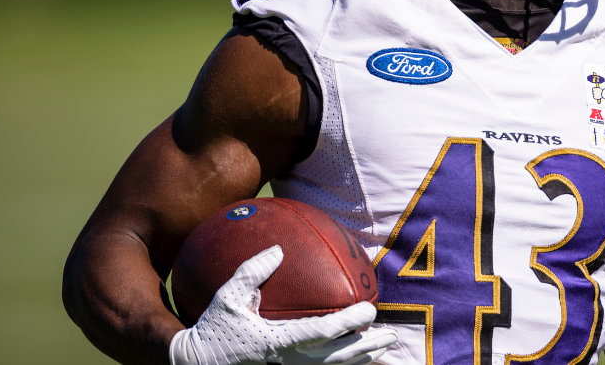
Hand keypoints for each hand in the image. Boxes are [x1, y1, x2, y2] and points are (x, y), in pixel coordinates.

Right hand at [170, 246, 396, 364]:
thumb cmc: (213, 330)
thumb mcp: (226, 298)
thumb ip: (251, 273)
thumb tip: (277, 250)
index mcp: (275, 343)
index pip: (321, 334)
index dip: (348, 324)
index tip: (369, 310)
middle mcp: (287, 364)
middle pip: (337, 359)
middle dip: (367, 348)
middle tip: (390, 334)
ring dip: (361, 361)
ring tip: (384, 350)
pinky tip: (358, 360)